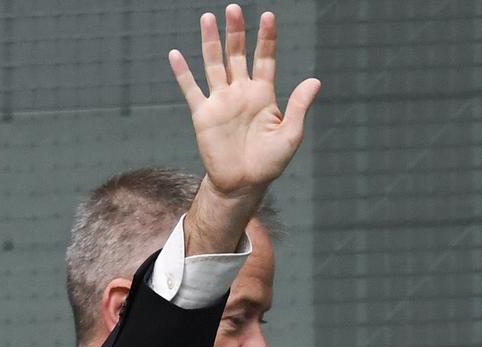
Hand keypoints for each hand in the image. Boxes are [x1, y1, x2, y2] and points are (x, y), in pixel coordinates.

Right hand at [169, 5, 320, 200]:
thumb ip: (299, 107)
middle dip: (236, 32)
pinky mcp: (203, 115)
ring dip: (211, 42)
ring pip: (214, 65)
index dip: (266, 38)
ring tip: (208, 18)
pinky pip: (191, 90)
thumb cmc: (268, 164)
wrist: (242, 185)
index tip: (268, 16)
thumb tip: (314, 80)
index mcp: (263, 95)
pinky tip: (175, 55)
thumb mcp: (290, 135)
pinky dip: (183, 73)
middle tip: (233, 9)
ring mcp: (221, 102)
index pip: (265, 58)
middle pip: (237, 55)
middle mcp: (241, 93)